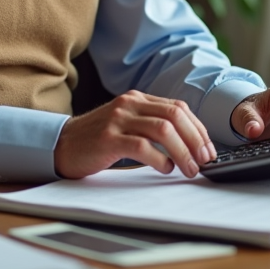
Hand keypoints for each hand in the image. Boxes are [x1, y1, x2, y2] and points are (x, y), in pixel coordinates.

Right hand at [54, 91, 217, 179]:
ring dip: (182, 152)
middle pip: (175, 115)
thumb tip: (190, 146)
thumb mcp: (127, 124)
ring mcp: (118, 119)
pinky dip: (159, 159)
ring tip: (189, 169)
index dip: (198, 128)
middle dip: (195, 139)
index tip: (208, 148)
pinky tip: (165, 168)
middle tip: (205, 160)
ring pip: (163, 129)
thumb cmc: (97, 140)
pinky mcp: (108, 138)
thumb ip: (152, 126)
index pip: (178, 107)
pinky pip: (142, 146)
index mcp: (137, 99)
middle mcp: (129, 104)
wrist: (61, 145)